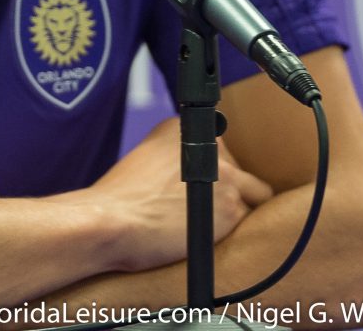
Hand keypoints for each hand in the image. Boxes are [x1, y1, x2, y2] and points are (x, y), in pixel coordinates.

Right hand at [86, 116, 272, 271]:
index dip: (211, 173)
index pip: (218, 149)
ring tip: (206, 225)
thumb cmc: (121, 200)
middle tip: (199, 211)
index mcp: (181, 127)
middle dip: (226, 191)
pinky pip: (248, 222)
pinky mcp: (230, 206)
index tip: (198, 188)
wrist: (111, 220)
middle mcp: (207, 142)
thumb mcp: (146, 158)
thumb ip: (176, 158)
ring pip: (251, 196)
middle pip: (238, 170)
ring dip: (233, 211)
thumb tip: (197, 176)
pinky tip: (206, 235)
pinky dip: (232, 231)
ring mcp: (223, 174)